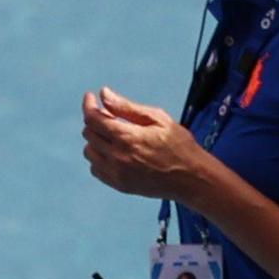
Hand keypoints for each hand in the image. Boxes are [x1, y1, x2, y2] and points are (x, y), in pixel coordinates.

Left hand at [81, 87, 210, 201]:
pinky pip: (96, 169)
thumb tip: (104, 94)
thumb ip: (127, 107)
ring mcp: (116, 173)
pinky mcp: (118, 185)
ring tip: (113, 134)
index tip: (90, 97)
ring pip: (89, 152)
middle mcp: (117, 157)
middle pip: (89, 134)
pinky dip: (99, 157)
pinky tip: (114, 151)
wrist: (190, 177)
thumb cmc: (178, 145)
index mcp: (127, 137)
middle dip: (95, 120)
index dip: (89, 105)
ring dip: (96, 139)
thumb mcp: (157, 118)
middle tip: (109, 115)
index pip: (94, 119)